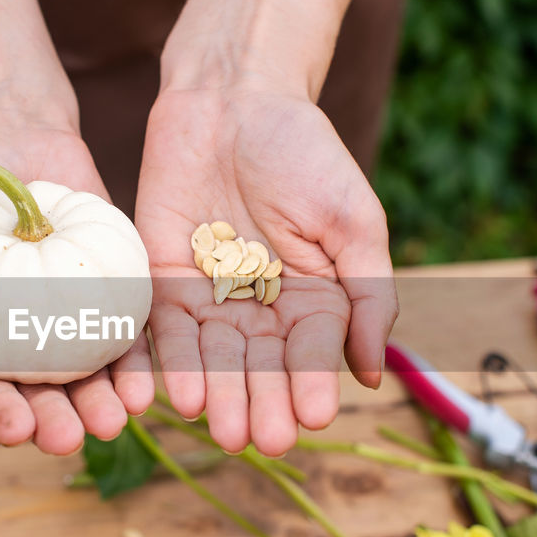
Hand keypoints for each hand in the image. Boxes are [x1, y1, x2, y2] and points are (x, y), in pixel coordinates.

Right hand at [0, 117, 154, 453]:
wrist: (2, 143)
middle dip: (57, 423)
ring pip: (89, 377)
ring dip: (102, 404)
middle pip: (42, 398)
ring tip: (115, 419)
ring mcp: (70, 326)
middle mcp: (23, 351)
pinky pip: (126, 334)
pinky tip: (146, 382)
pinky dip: (136, 361)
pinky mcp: (110, 297)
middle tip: (71, 437)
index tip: (16, 428)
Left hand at [135, 88, 397, 455]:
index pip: (312, 351)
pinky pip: (160, 328)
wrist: (234, 97)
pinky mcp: (160, 281)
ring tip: (217, 427)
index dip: (312, 382)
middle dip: (260, 402)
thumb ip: (368, 294)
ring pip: (210, 356)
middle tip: (262, 439)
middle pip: (259, 365)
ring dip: (214, 393)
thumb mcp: (353, 221)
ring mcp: (207, 298)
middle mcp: (258, 310)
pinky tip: (172, 393)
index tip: (314, 416)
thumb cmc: (304, 153)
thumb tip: (377, 373)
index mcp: (311, 300)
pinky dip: (166, 361)